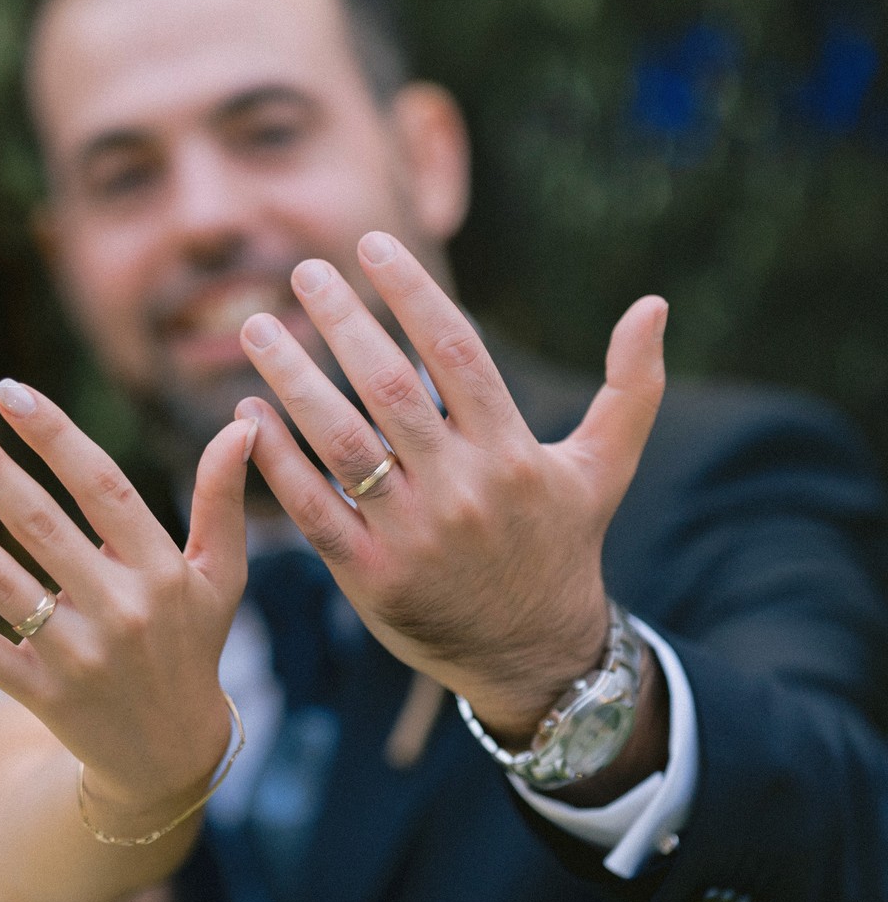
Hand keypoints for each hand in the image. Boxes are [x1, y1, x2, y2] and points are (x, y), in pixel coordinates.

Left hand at [0, 381, 254, 821]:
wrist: (170, 755)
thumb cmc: (193, 643)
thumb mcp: (220, 576)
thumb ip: (223, 500)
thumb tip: (240, 426)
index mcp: (162, 573)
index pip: (103, 488)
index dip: (56, 437)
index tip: (10, 391)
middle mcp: (119, 612)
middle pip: (41, 527)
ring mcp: (75, 657)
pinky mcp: (38, 694)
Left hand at [236, 230, 666, 742]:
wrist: (536, 656)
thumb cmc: (562, 547)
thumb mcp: (603, 469)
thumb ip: (630, 387)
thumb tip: (654, 304)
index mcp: (513, 452)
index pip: (457, 354)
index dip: (412, 295)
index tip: (370, 245)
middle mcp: (463, 489)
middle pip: (391, 389)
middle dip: (343, 324)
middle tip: (303, 272)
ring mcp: (413, 536)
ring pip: (342, 444)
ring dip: (293, 382)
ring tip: (256, 329)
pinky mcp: (371, 578)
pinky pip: (313, 510)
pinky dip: (276, 461)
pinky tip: (246, 413)